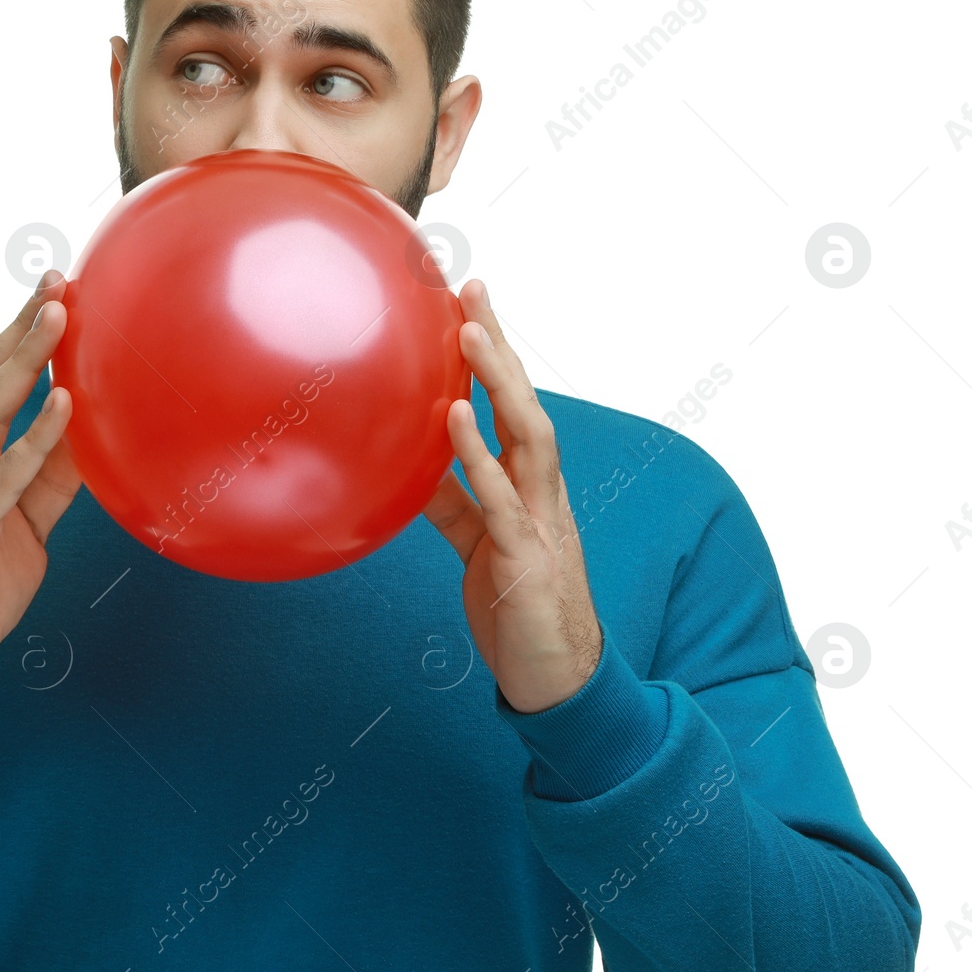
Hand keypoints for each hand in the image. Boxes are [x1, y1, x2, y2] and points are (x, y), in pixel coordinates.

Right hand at [0, 270, 79, 684]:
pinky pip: (0, 482)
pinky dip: (31, 442)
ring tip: (58, 319)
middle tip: (57, 282)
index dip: (18, 338)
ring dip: (22, 364)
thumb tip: (90, 431)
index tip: (53, 291)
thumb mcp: (25, 522)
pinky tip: (62, 407)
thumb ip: (49, 477)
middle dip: (20, 331)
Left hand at [421, 279, 601, 712]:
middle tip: (473, 288)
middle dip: (499, 346)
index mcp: (530, 487)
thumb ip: (451, 504)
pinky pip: (499, 499)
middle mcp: (542, 493)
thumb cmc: (520, 611)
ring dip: (498, 383)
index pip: (511, 408)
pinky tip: (451, 419)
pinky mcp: (525, 558)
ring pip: (526, 437)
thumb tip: (410, 468)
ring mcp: (541, 521)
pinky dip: (476, 456)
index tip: (469, 303)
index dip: (492, 357)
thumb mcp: (477, 547)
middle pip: (523, 404)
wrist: (561, 683)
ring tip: (468, 333)